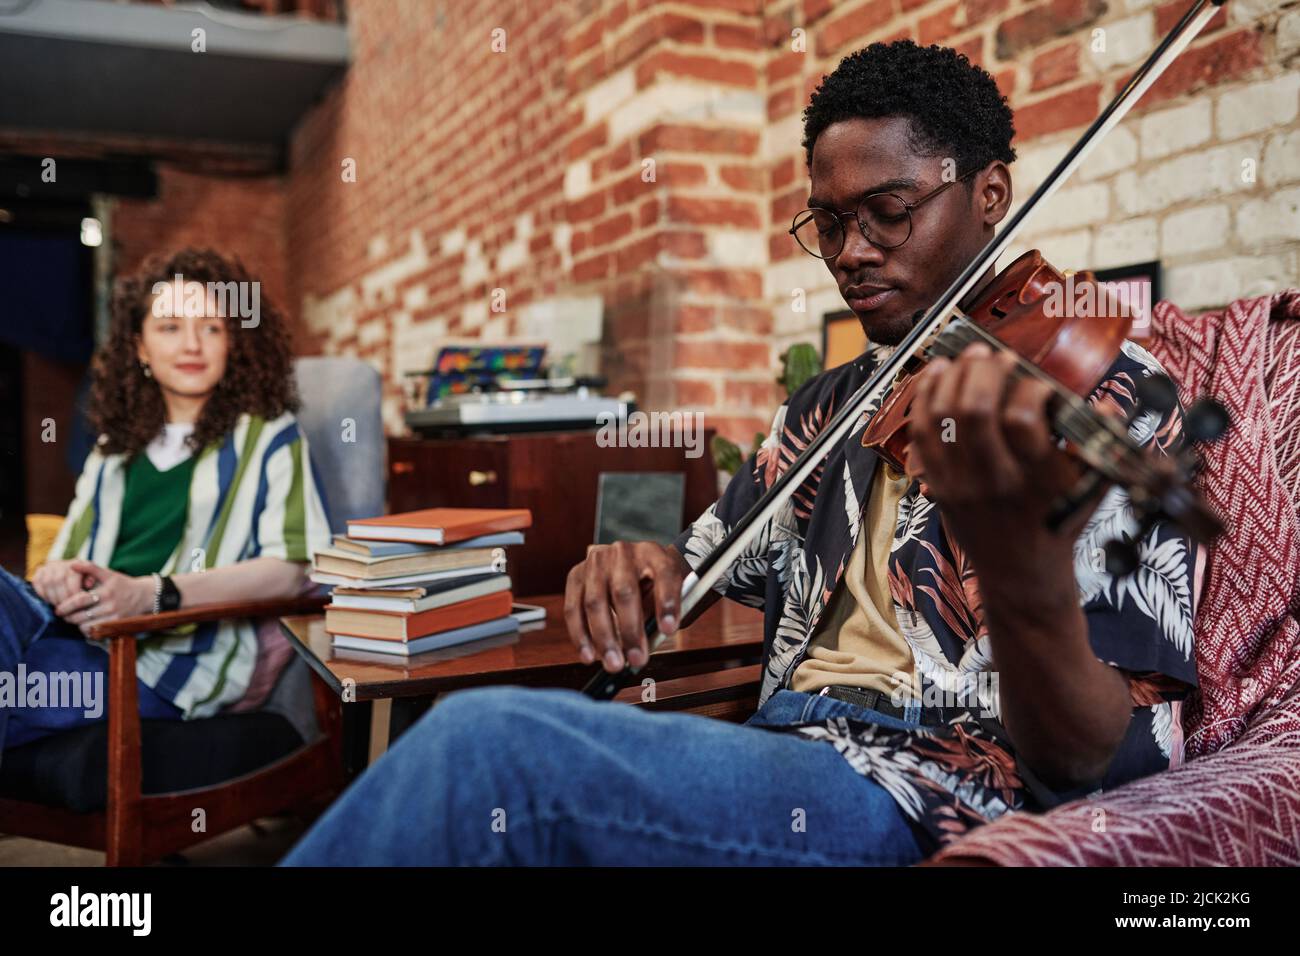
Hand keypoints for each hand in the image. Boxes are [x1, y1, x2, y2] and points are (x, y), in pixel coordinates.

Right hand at [31, 559, 90, 608]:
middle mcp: (62, 562)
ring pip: (47, 581)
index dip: (72, 591)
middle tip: (65, 608)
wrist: (74, 585)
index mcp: (77, 563)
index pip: (72, 575)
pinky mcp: (39, 571)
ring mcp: (49, 566)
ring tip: (58, 606)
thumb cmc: (87, 587)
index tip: (75, 603)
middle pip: (58, 580)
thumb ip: (92, 582)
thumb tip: (89, 584)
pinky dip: (43, 593)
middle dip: (61, 597)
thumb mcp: (94, 584)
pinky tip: (50, 601)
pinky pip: (37, 582)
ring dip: (52, 597)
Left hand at [52, 560, 154, 635]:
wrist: (145, 596)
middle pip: (81, 616)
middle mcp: (110, 605)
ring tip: (74, 619)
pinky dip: (88, 630)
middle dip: (68, 617)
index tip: (58, 608)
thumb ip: (90, 568)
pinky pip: (97, 632)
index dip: (66, 606)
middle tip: (63, 615)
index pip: (79, 601)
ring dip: (77, 624)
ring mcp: (114, 617)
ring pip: (87, 626)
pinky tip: (86, 625)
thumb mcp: (109, 574)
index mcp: (106, 592)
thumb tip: (72, 564)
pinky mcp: (117, 625)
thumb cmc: (123, 584)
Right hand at [563, 542, 685, 671]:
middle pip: (624, 591)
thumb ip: (660, 616)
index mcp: (653, 553)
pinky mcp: (576, 575)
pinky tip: (589, 655)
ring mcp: (596, 562)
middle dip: (630, 630)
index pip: (664, 573)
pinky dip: (580, 635)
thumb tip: (644, 649)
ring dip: (603, 638)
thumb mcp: (665, 593)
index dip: (667, 602)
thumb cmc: (652, 585)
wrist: (630, 565)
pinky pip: (573, 608)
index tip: (669, 630)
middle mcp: (623, 552)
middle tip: (637, 660)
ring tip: (613, 664)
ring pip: (594, 602)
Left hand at [905, 343, 1102, 585]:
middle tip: (995, 355)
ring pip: (942, 418)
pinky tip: (936, 375)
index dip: (1028, 388)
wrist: (1021, 572)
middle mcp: (994, 481)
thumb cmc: (1058, 523)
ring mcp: (960, 484)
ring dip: (951, 378)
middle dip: (984, 371)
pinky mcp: (937, 485)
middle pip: (975, 412)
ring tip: (965, 357)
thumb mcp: (1091, 488)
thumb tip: (1105, 404)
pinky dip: (925, 399)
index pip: (1022, 419)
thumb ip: (1099, 443)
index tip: (1038, 383)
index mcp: (1037, 480)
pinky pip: (921, 434)